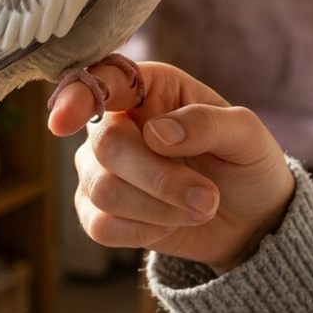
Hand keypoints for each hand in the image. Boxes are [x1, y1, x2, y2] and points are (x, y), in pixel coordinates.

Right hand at [48, 62, 294, 273]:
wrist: (250, 217)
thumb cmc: (246, 161)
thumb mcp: (246, 134)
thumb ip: (206, 123)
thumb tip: (156, 133)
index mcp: (150, 86)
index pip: (103, 81)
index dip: (78, 97)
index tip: (62, 122)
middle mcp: (118, 120)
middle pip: (107, 146)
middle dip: (159, 179)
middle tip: (207, 197)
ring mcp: (103, 166)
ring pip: (103, 189)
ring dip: (159, 208)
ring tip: (201, 208)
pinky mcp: (101, 210)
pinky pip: (99, 225)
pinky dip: (141, 232)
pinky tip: (170, 226)